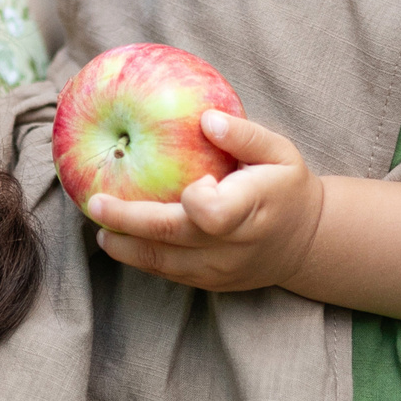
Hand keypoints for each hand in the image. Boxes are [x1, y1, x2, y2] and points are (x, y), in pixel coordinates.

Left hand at [84, 111, 323, 293]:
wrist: (306, 243)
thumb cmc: (286, 187)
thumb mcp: (280, 153)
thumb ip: (245, 135)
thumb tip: (205, 118)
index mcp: (252, 210)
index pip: (215, 215)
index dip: (195, 201)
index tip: (188, 182)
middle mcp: (233, 246)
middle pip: (173, 237)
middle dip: (129, 220)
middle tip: (95, 202)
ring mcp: (219, 269)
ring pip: (162, 263)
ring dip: (125, 246)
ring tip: (99, 225)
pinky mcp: (208, 282)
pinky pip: (166, 272)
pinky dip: (139, 257)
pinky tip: (117, 237)